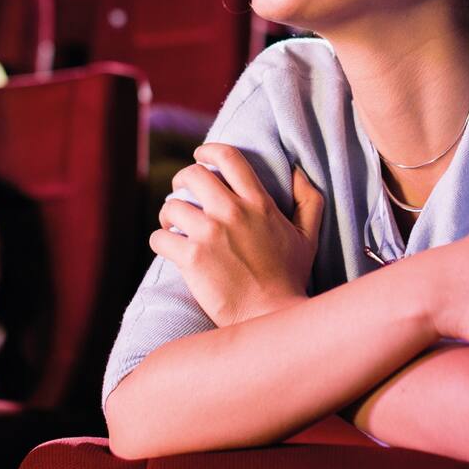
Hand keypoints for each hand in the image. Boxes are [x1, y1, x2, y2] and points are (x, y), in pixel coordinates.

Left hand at [150, 143, 323, 327]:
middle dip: (181, 180)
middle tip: (181, 193)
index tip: (200, 155)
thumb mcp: (308, 236)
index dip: (209, 151)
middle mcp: (232, 212)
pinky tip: (170, 249)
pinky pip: (159, 237)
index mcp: (258, 203)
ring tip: (174, 227)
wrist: (270, 318)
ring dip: (169, 215)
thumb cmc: (290, 278)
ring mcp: (210, 234)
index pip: (228, 157)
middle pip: (192, 175)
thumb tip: (297, 171)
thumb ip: (309, 199)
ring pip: (171, 206)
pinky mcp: (191, 258)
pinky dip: (160, 241)